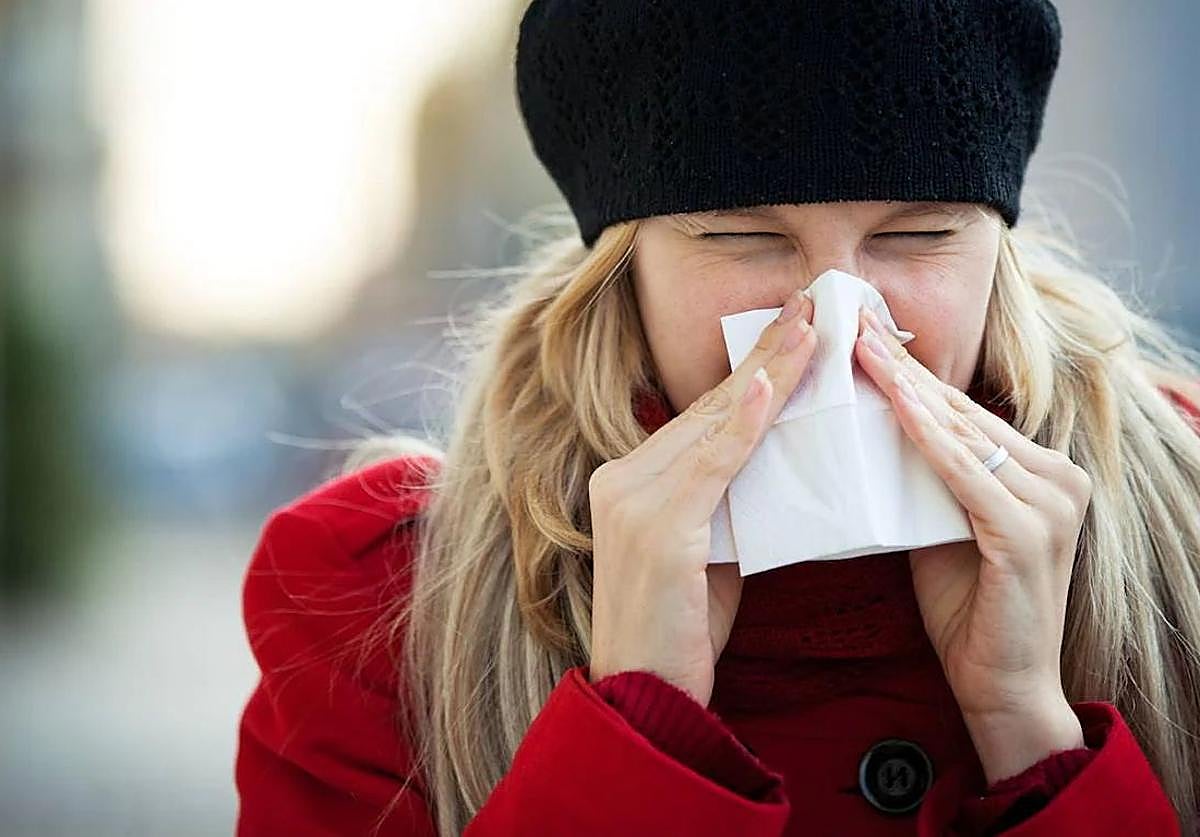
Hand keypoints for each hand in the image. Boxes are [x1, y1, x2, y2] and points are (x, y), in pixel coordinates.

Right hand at [588, 288, 818, 705]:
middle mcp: (622, 477)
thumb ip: (726, 501)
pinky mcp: (656, 528)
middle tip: (815, 303)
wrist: (644, 698)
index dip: (753, 369)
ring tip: (813, 326)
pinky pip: (711, 465)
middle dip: (768, 351)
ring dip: (770, 370)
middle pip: (709, 405)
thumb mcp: (707, 551)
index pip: (704, 414)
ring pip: (714, 423)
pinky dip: (743, 423)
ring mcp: (633, 500)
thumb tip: (773, 459)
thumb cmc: (679, 630)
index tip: (796, 328)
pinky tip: (771, 384)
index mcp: (630, 478)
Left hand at [854, 306, 1091, 781]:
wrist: (1000, 685)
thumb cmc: (966, 607)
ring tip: (859, 347)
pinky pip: (967, 474)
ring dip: (907, 389)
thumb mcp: (939, 526)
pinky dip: (929, 439)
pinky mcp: (1030, 534)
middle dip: (902, 366)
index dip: (909, 372)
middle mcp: (1055, 477)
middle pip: (961, 411)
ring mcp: (1050, 503)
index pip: (962, 410)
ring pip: (963, 433)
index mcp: (1036, 472)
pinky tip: (898, 406)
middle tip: (851, 321)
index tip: (861, 332)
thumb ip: (927, 478)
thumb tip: (876, 427)